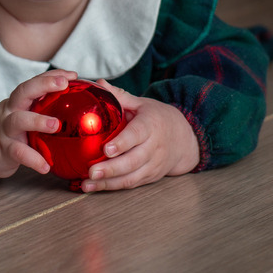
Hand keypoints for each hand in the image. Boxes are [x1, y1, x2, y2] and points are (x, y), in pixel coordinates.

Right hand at [0, 69, 77, 180]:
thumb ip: (42, 110)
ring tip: (56, 125)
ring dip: (37, 120)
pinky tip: (46, 167)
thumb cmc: (8, 131)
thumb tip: (77, 107)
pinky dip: (33, 160)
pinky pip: (18, 153)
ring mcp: (5, 130)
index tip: (72, 75)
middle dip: (44, 85)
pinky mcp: (3, 150)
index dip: (52, 76)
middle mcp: (10, 111)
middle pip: (24, 92)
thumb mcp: (22, 115)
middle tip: (63, 84)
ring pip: (19, 120)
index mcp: (18, 102)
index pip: (34, 82)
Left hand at [79, 80, 199, 192]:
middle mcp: (155, 147)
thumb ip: (120, 96)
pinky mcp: (151, 177)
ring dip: (109, 183)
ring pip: (132, 177)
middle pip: (133, 161)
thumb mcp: (142, 104)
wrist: (184, 139)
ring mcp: (154, 164)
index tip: (106, 150)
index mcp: (151, 125)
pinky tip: (95, 188)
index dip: (122, 143)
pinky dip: (113, 187)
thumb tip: (98, 84)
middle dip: (111, 168)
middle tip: (91, 172)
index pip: (137, 134)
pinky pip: (132, 184)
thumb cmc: (157, 118)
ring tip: (88, 185)